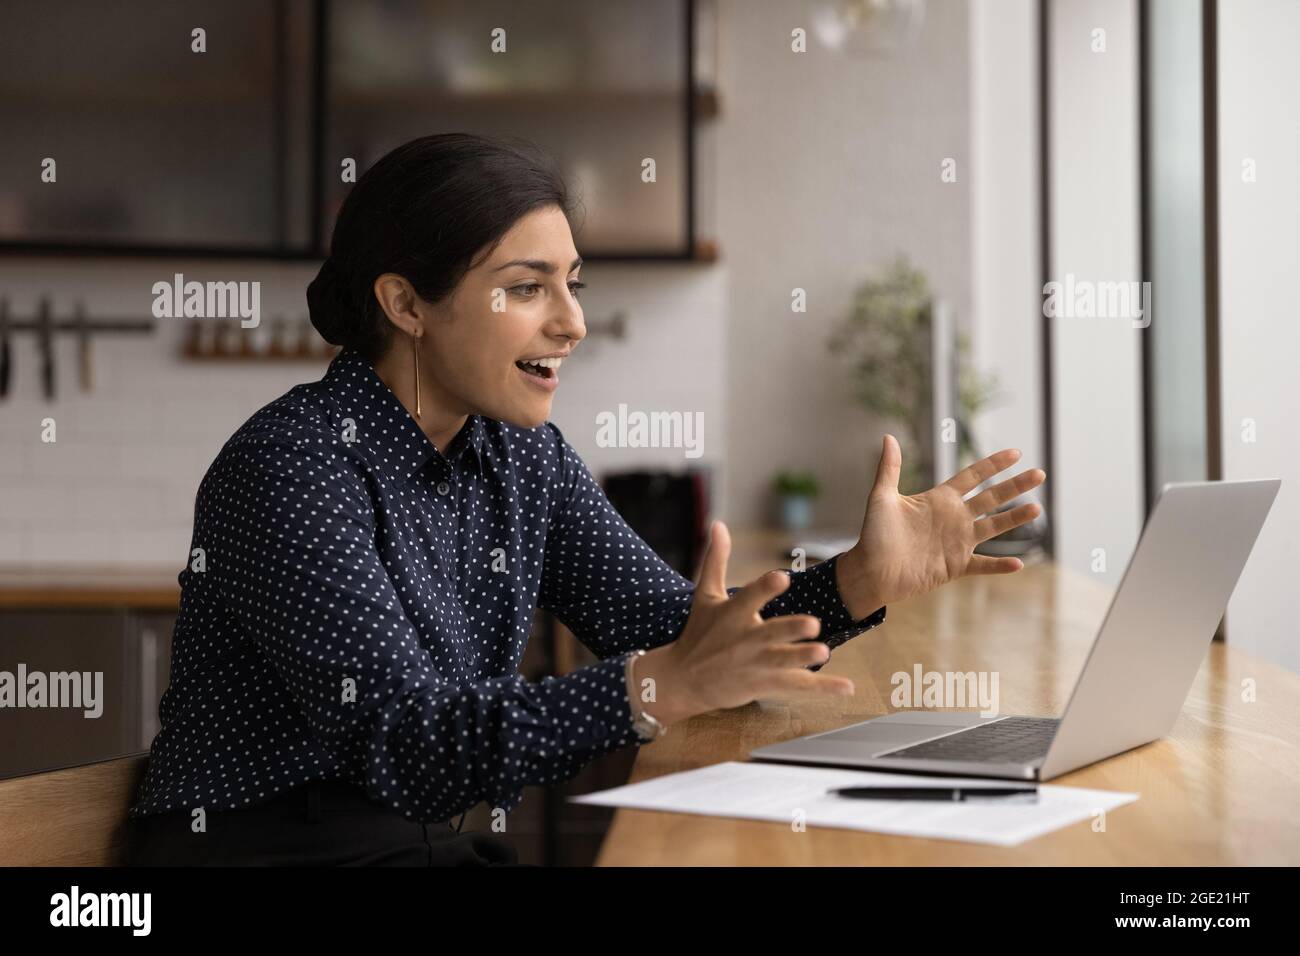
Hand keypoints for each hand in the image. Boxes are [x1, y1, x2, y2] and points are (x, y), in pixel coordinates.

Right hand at [636, 521, 854, 724]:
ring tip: (824, 652)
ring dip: (803, 657)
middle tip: (813, 624)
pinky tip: (847, 687)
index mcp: (733, 614)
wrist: (683, 681)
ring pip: (784, 660)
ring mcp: (756, 664)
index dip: (765, 588)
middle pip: (771, 632)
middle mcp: (745, 639)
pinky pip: (797, 685)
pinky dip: (823, 687)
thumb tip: (718, 523)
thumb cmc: (698, 633)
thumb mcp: (705, 595)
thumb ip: (716, 559)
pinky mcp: (765, 683)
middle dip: (791, 629)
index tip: (782, 577)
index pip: (750, 597)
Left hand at [836, 435, 1045, 618]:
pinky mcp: (955, 566)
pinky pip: (982, 565)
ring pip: (993, 528)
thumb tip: (887, 436)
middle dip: (1015, 486)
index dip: (993, 465)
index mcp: (939, 499)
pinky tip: (1019, 563)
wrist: (871, 571)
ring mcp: (957, 543)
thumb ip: (889, 468)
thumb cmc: (874, 534)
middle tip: (1040, 473)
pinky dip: (999, 566)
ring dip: (1014, 519)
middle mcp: (953, 518)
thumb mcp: (882, 497)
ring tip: (1037, 508)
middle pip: (991, 498)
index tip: (1015, 452)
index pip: (972, 476)